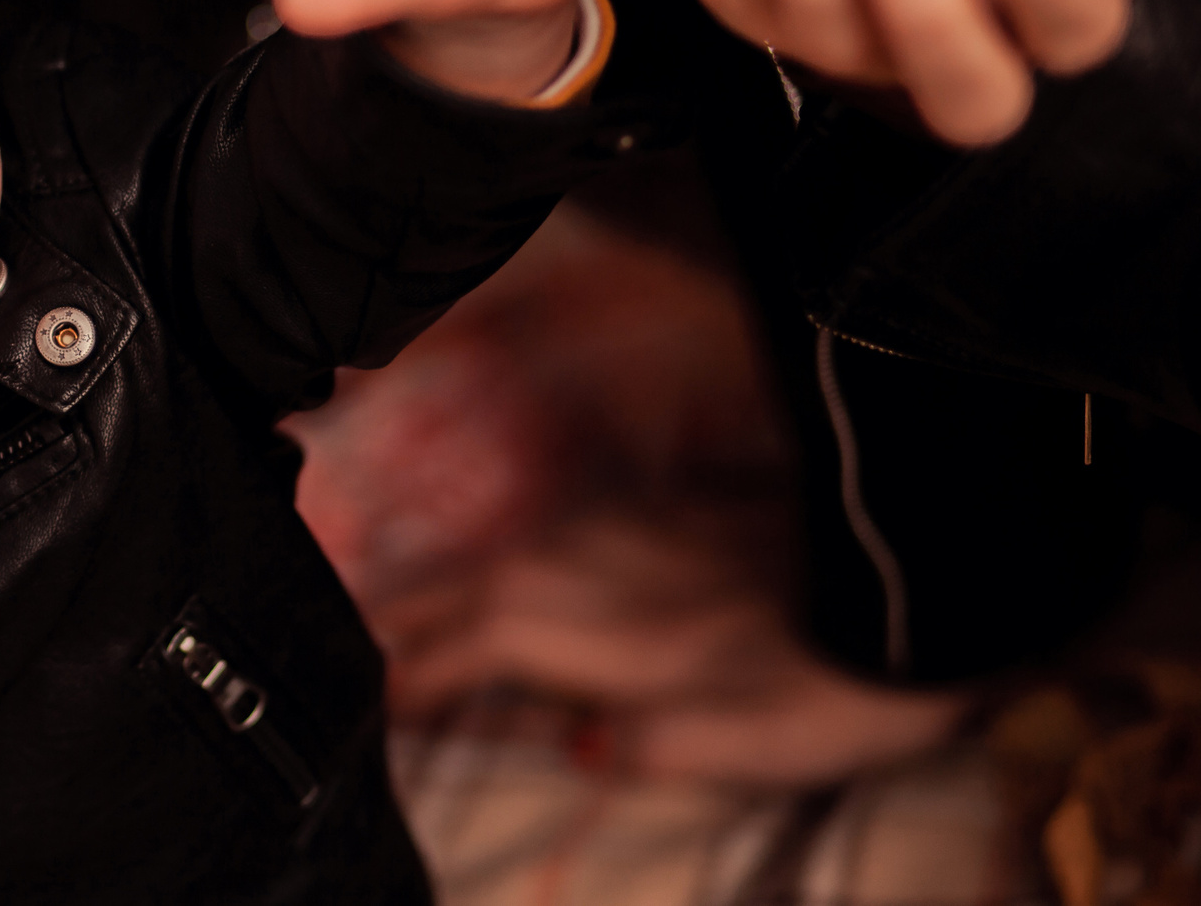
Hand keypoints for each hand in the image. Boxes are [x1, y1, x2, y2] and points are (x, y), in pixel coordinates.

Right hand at [371, 513, 968, 786]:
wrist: (924, 558)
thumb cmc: (845, 672)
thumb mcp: (761, 737)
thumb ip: (659, 745)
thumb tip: (581, 753)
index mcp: (599, 625)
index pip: (474, 648)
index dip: (414, 676)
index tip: (364, 700)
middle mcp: (591, 564)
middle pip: (470, 590)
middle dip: (403, 619)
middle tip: (344, 643)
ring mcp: (625, 531)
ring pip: (503, 555)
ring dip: (441, 583)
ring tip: (394, 607)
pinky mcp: (660, 515)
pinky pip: (544, 537)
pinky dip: (501, 559)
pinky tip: (505, 566)